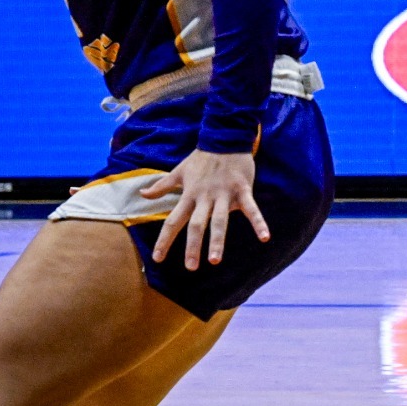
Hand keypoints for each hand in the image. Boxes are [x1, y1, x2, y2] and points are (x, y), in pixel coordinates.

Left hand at [141, 150, 268, 271]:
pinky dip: (259, 223)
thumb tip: (142, 194)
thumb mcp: (179, 171)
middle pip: (197, 225)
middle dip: (193, 246)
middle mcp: (205, 197)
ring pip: (220, 220)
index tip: (157, 258)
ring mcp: (225, 194)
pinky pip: (252, 209)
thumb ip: (161, 186)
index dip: (165, 240)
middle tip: (191, 267)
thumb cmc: (202, 158)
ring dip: (218, 241)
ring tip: (215, 260)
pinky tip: (265, 238)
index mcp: (190, 195)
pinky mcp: (243, 190)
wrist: (226, 137)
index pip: (173, 221)